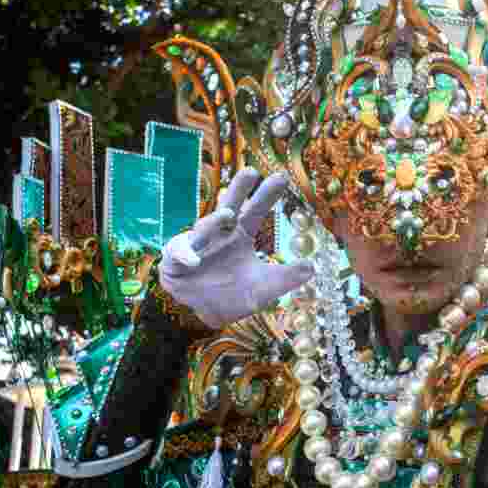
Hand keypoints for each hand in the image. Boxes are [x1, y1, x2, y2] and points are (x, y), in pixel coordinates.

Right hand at [159, 169, 313, 328]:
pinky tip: (194, 261)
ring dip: (214, 222)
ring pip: (204, 228)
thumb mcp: (265, 288)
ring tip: (227, 216)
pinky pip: (179, 255)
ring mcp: (197, 246)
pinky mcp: (176, 262)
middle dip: (238, 190)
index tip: (283, 177)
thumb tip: (312, 267)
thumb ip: (286, 278)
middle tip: (251, 172)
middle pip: (229, 207)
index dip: (266, 195)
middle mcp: (219, 234)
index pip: (255, 211)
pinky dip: (186, 255)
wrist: (211, 314)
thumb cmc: (237, 293)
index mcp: (240, 235)